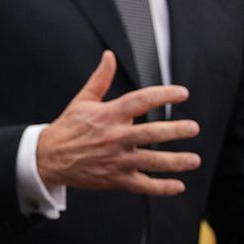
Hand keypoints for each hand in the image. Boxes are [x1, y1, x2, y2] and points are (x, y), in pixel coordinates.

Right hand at [37, 50, 201, 193]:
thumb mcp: (82, 100)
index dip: (164, 95)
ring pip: (152, 161)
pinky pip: (143, 185)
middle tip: (193, 128)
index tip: (182, 93)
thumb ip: (100, 78)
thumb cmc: (68, 127)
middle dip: (176, 130)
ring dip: (176, 162)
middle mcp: (115, 137)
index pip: (141, 100)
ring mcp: (117, 160)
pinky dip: (162, 188)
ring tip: (194, 160)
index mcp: (109, 115)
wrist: (49, 158)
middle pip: (152, 132)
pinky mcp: (116, 179)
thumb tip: (109, 56)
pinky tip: (178, 186)